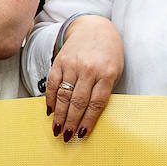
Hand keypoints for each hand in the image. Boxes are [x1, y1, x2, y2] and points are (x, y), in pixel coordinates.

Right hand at [45, 16, 122, 142]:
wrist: (94, 27)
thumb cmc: (109, 52)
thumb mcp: (116, 68)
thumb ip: (105, 88)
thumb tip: (91, 113)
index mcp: (107, 73)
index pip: (96, 103)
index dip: (88, 120)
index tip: (82, 134)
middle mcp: (89, 69)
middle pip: (78, 102)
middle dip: (71, 122)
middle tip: (66, 137)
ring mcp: (72, 65)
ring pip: (64, 95)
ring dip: (59, 116)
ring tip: (57, 130)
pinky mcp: (59, 62)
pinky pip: (53, 84)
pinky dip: (51, 99)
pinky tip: (50, 111)